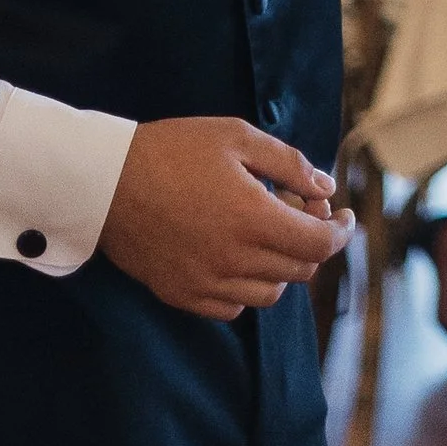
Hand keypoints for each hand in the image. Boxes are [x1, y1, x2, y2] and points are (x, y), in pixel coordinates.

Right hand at [99, 118, 349, 321]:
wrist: (104, 181)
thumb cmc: (172, 151)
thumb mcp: (236, 138)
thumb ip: (289, 164)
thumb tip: (325, 188)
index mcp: (253, 219)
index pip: (319, 244)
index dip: (340, 231)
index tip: (342, 216)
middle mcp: (234, 260)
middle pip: (300, 270)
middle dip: (312, 241)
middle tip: (299, 212)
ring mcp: (206, 283)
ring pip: (270, 294)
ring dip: (282, 267)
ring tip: (267, 234)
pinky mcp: (181, 295)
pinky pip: (232, 308)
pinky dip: (246, 288)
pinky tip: (236, 258)